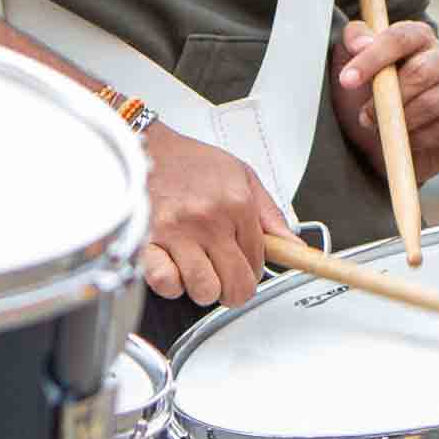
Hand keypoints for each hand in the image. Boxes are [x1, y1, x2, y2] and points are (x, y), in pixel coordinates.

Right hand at [139, 126, 290, 307]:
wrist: (145, 147)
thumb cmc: (191, 163)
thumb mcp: (241, 176)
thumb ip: (270, 213)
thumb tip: (293, 244)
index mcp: (236, 204)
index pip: (258, 261)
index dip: (252, 269)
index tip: (244, 265)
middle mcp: (209, 220)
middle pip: (236, 285)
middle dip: (234, 288)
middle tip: (225, 277)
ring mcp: (177, 232)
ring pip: (204, 291)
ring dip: (203, 288)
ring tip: (197, 269)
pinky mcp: (146, 242)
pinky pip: (166, 283)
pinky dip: (171, 284)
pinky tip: (174, 268)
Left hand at [335, 18, 438, 180]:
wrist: (390, 137)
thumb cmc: (373, 91)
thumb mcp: (355, 63)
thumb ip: (355, 40)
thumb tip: (360, 43)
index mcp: (420, 35)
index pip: (399, 38)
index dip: (371, 58)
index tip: (346, 80)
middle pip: (419, 71)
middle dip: (386, 97)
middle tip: (364, 115)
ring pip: (429, 103)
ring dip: (399, 120)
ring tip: (380, 127)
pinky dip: (415, 139)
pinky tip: (404, 138)